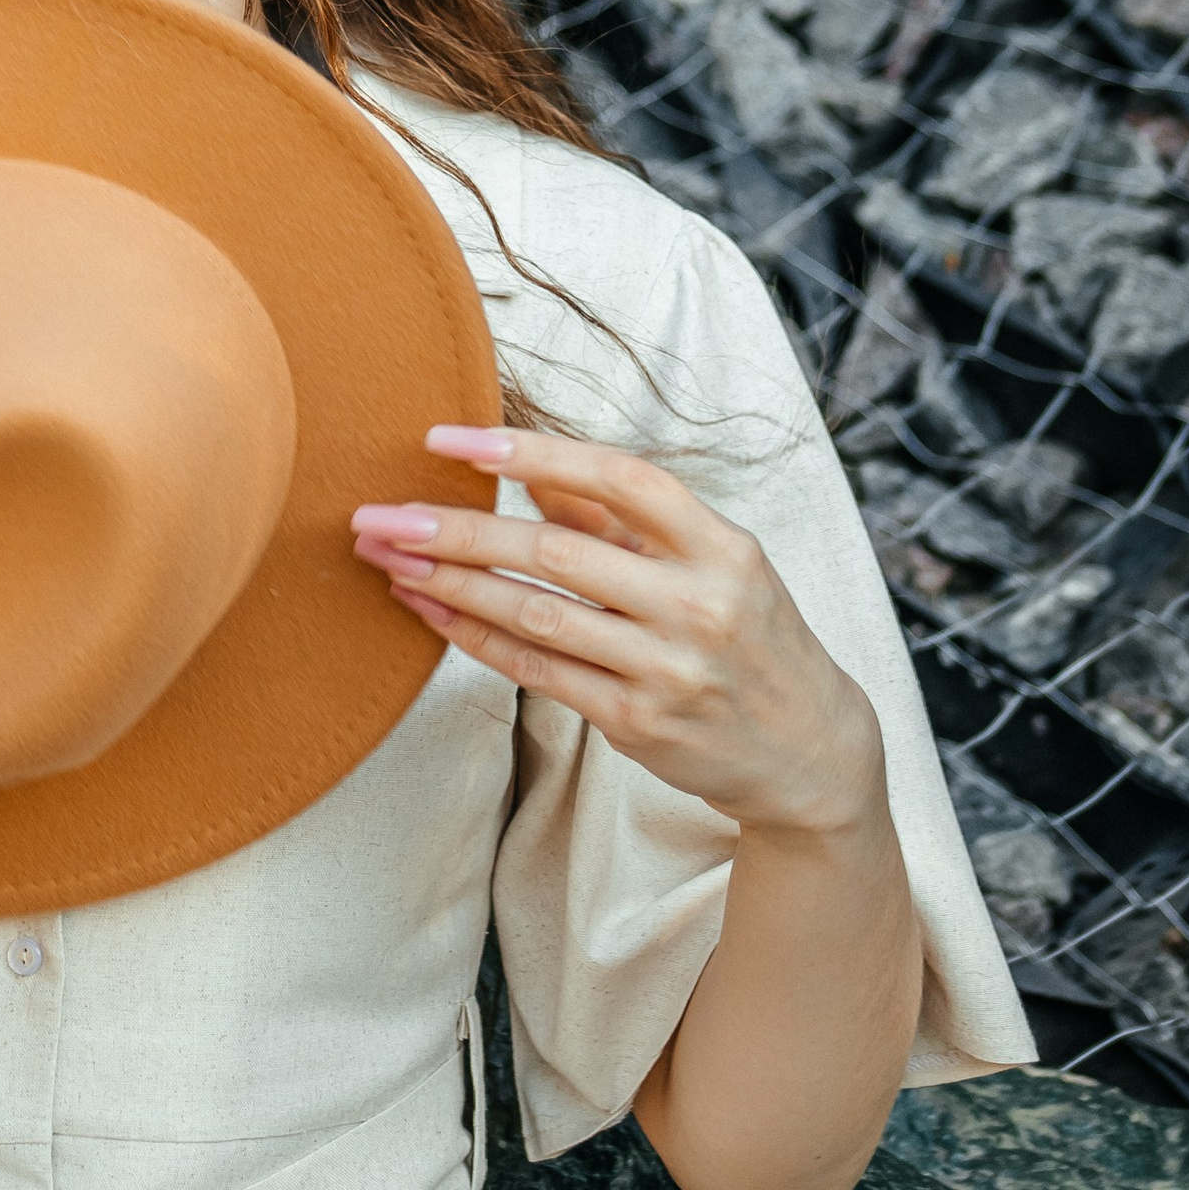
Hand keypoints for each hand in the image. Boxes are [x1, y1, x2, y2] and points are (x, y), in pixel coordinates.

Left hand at [352, 423, 883, 838]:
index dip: (527, 449)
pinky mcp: (637, 722)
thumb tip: (531, 464)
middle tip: (378, 513)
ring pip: (535, 614)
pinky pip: (537, 672)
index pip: (615, 477)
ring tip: (385, 557)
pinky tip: (429, 609)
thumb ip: (624, 518)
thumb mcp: (713, 561)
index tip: (445, 437)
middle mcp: (697, 603)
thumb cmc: (748, 634)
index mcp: (721, 544)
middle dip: (455, 527)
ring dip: (449, 583)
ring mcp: (667, 668)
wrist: (810, 751)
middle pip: (555, 550)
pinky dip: (475, 638)